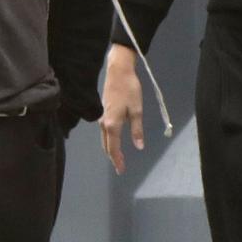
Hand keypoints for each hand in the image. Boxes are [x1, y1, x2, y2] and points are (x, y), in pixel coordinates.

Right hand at [99, 44, 143, 173]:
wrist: (118, 71)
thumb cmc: (129, 89)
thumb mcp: (137, 110)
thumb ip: (137, 130)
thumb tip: (139, 146)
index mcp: (112, 124)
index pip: (113, 148)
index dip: (117, 160)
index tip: (121, 170)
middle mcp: (104, 123)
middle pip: (106, 145)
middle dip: (113, 157)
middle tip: (120, 167)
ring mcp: (102, 116)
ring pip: (104, 138)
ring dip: (110, 149)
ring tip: (118, 157)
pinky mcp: (103, 111)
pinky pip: (104, 131)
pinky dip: (109, 139)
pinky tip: (114, 140)